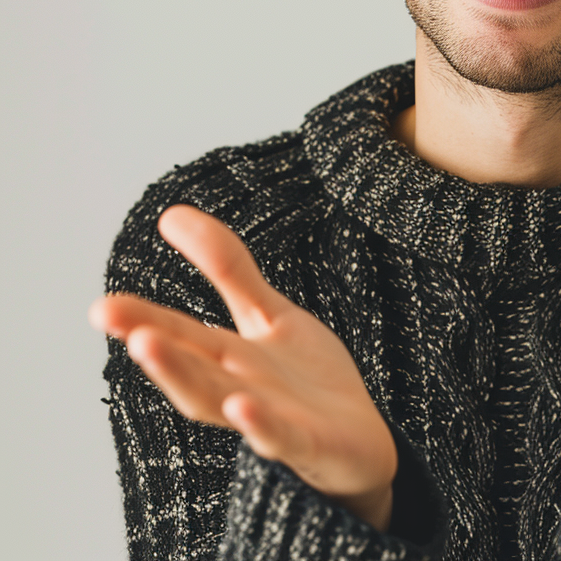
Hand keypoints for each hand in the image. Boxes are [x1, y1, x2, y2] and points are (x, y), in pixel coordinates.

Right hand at [89, 205, 396, 531]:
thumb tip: (172, 214)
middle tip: (106, 315)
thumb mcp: (268, 313)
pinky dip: (259, 425)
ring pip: (218, 401)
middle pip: (190, 366)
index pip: (181, 333)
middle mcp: (240, 388)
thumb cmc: (304, 380)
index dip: (142, 317)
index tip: (101, 305)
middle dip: (152, 343)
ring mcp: (271, 418)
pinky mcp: (307, 442)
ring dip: (182, 377)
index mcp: (229, 357)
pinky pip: (279, 436)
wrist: (361, 441)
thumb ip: (227, 268)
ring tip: (149, 345)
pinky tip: (242, 406)